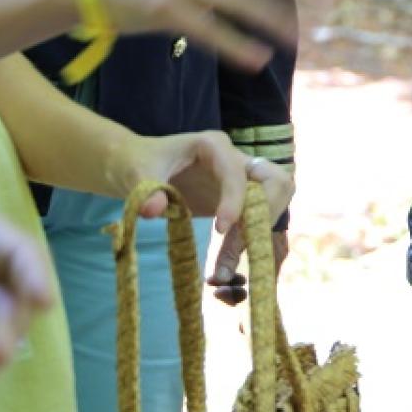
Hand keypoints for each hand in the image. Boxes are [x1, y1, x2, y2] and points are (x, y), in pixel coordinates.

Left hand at [120, 135, 292, 298]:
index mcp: (214, 145)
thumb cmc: (135, 164)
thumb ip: (146, 190)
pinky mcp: (239, 200)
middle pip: (276, 180)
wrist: (135, 168)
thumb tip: (153, 211)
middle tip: (239, 241)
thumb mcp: (134, 174)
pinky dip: (248, 242)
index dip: (235, 200)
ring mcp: (241, 179)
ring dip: (260, 230)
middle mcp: (235, 159)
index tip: (220, 229)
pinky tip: (223, 266)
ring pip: (276, 199)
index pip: (237, 172)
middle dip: (265, 211)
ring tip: (226, 262)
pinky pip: (258, 219)